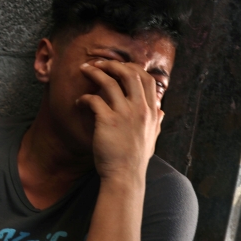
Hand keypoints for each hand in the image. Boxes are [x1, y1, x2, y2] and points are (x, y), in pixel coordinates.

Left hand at [76, 60, 162, 183]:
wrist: (125, 176)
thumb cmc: (136, 159)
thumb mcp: (153, 138)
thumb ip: (157, 122)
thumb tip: (162, 111)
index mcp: (151, 111)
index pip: (146, 78)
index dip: (131, 68)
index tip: (119, 67)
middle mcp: (140, 109)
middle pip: (129, 73)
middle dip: (112, 64)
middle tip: (98, 64)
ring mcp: (124, 114)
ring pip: (109, 81)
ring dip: (94, 72)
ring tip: (84, 69)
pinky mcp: (107, 121)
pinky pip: (93, 99)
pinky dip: (83, 98)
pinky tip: (78, 102)